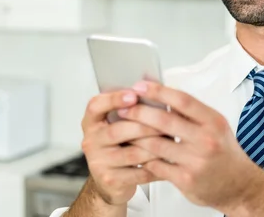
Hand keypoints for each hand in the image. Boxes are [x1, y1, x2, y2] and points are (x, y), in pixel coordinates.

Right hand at [80, 89, 161, 204]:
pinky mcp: (110, 179)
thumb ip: (133, 105)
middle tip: (166, 121)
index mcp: (92, 121)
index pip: (96, 106)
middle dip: (144, 125)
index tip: (134, 95)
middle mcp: (91, 141)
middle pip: (117, 131)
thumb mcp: (121, 122)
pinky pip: (138, 172)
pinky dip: (156, 165)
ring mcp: (99, 162)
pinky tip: (168, 159)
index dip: (114, 99)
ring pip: (131, 153)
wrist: (111, 179)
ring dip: (155, 146)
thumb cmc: (121, 143)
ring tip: (172, 140)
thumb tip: (152, 84)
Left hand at [118, 80, 261, 212]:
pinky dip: (143, 157)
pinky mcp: (185, 179)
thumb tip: (162, 93)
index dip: (159, 91)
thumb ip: (191, 112)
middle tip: (124, 108)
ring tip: (123, 129)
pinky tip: (136, 152)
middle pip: (165, 120)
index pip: (183, 100)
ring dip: (135, 135)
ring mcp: (195, 161)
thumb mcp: (215, 126)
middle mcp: (206, 140)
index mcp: (213, 121)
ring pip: (155, 144)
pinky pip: (156, 165)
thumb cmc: (224, 151)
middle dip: (139, 112)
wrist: (239, 184)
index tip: (140, 86)